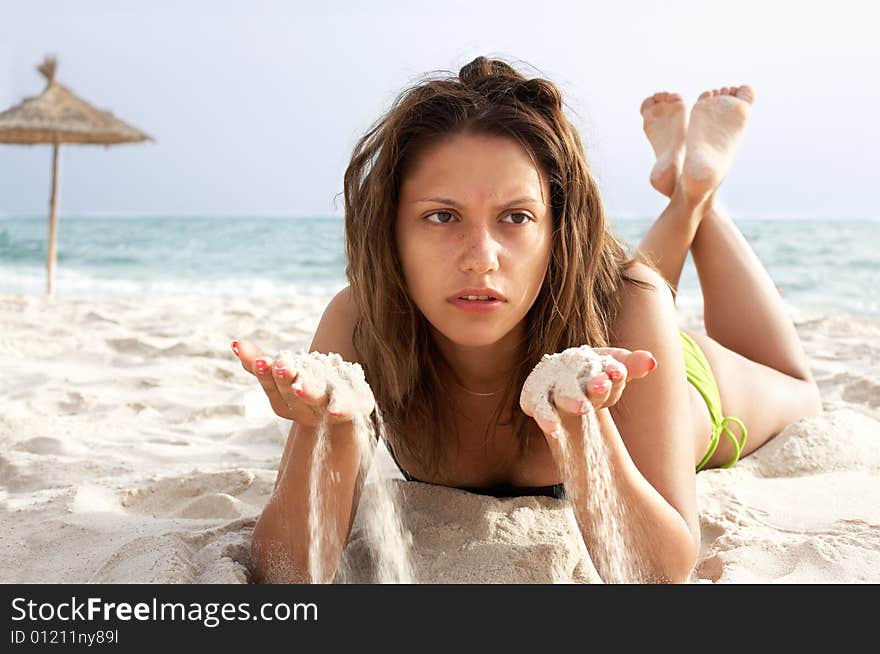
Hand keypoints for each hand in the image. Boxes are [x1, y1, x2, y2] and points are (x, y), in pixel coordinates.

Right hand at [231, 340, 373, 427]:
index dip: (265, 373)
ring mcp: (329, 409)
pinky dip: (341, 410)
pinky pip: (347, 408)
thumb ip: (258, 362)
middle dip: (284, 379)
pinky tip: (336, 412)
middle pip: (291, 393)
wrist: (346, 414)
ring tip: (299, 387)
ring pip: (316, 400)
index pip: (272, 385)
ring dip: (306, 394)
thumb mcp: (284, 374)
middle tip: (281, 367)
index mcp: (286, 401)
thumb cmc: (309, 387)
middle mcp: (305, 408)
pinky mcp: (355, 408)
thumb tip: (235, 343)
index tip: (261, 360)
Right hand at [520, 345, 656, 438]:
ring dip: (570, 400)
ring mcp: (547, 383)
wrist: (560, 378)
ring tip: (583, 408)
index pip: (603, 366)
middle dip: (592, 386)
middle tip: (603, 386)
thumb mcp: (612, 368)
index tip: (619, 372)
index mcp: (586, 359)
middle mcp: (565, 368)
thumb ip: (630, 366)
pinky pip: (537, 407)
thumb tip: (652, 362)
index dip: (613, 372)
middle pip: (581, 378)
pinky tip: (554, 429)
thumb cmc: (591, 373)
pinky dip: (545, 417)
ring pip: (558, 393)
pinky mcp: (532, 398)